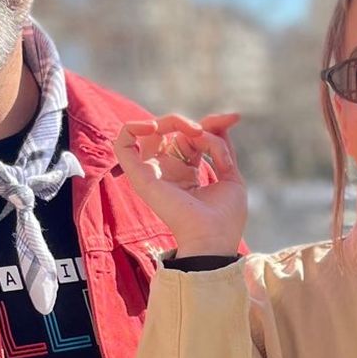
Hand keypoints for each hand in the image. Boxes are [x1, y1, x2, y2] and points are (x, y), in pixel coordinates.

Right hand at [114, 112, 246, 257]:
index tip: (234, 119)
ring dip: (173, 122)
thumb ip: (223, 146)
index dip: (212, 125)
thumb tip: (227, 118)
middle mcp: (167, 172)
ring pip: (152, 132)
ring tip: (193, 131)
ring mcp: (152, 173)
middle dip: (196, 125)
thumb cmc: (224, 217)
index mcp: (187, 173)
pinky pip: (122, 144)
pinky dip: (132, 127)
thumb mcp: (231, 175)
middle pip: (174, 133)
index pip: (192, 138)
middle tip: (208, 134)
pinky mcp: (140, 176)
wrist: (213, 239)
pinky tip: (154, 127)